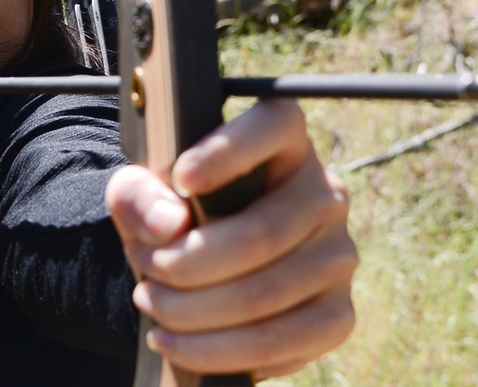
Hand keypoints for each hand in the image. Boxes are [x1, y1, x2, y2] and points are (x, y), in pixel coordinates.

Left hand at [105, 101, 356, 379]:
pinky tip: (175, 341)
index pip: (274, 125)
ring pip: (265, 294)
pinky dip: (217, 351)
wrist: (202, 265)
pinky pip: (279, 344)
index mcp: (285, 138)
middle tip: (147, 269)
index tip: (180, 178)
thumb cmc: (176, 210)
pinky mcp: (337, 315)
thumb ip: (140, 193)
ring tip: (151, 303)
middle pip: (261, 233)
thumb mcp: (143, 191)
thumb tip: (170, 224)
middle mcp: (324, 191)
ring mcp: (338, 255)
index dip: (227, 151)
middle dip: (188, 262)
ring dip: (194, 311)